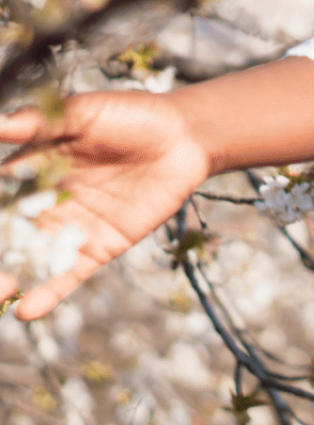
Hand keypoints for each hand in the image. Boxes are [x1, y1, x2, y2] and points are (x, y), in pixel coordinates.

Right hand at [0, 91, 211, 320]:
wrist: (184, 137)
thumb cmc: (131, 116)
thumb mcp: (83, 114)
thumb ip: (41, 125)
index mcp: (30, 170)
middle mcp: (42, 204)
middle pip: (5, 234)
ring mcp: (69, 228)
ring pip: (29, 259)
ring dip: (9, 279)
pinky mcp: (99, 247)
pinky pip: (68, 274)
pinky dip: (48, 293)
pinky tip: (26, 311)